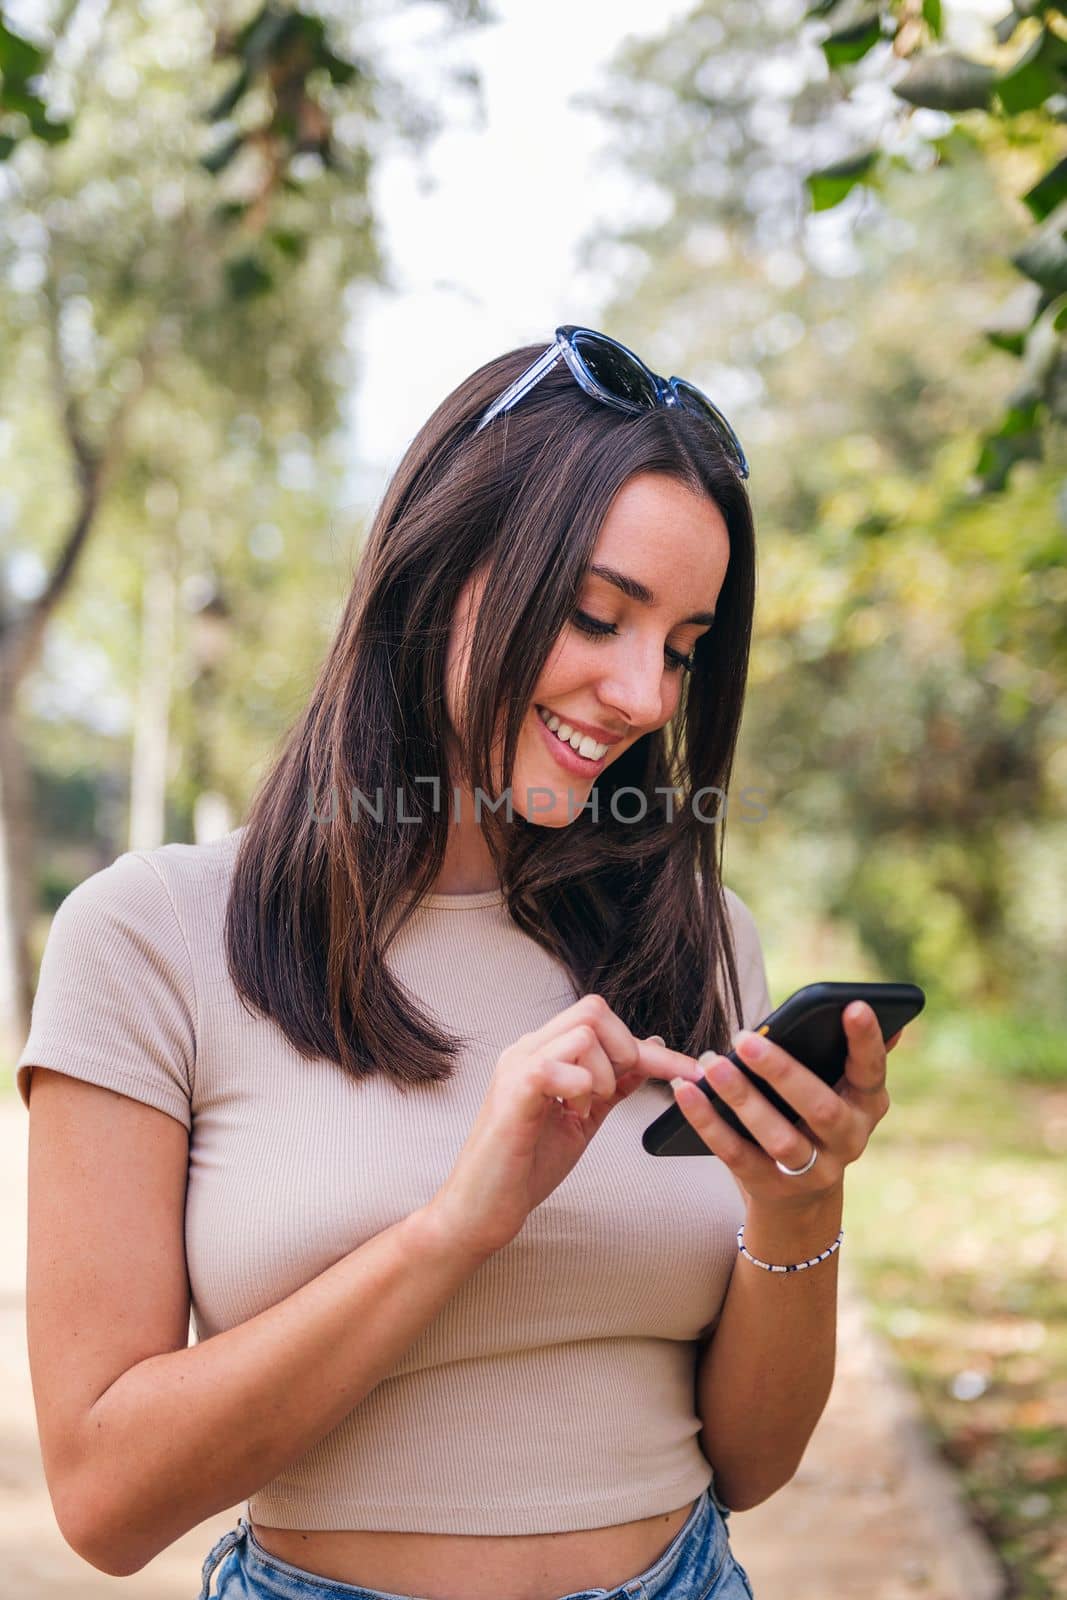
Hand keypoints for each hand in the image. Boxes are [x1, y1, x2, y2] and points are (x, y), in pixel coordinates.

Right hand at [429, 995, 703, 1257]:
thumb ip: (612, 1085)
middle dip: (625, 1051)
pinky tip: (570, 1112)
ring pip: (584, 1033)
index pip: (602, 1022)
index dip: (651, 1047)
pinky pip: (559, 1066)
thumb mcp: (582, 1120)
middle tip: (613, 1096)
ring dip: (603, 1075)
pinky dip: (580, 1088)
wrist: (481, 1210)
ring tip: (583, 1109)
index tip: (691, 1072)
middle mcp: (528, 1049)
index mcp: (543, 1052)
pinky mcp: (513, 1092)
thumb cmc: (525, 1167)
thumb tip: (651, 1051)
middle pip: (594, 1010)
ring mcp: (517, 1066)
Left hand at [670, 1002, 901, 1206]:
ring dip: (741, 1098)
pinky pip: (735, 1154)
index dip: (866, 1040)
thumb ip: (844, 1052)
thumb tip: (859, 1003)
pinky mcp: (770, 1186)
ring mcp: (811, 1171)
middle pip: (820, 1108)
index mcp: (866, 1104)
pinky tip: (686, 1092)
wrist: (803, 1196)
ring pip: (778, 1138)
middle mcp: (848, 1141)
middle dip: (782, 1072)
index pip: (871, 1070)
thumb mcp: (840, 1088)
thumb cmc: (814, 1115)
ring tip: (711, 1064)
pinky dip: (708, 1123)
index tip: (853, 1005)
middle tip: (743, 1038)